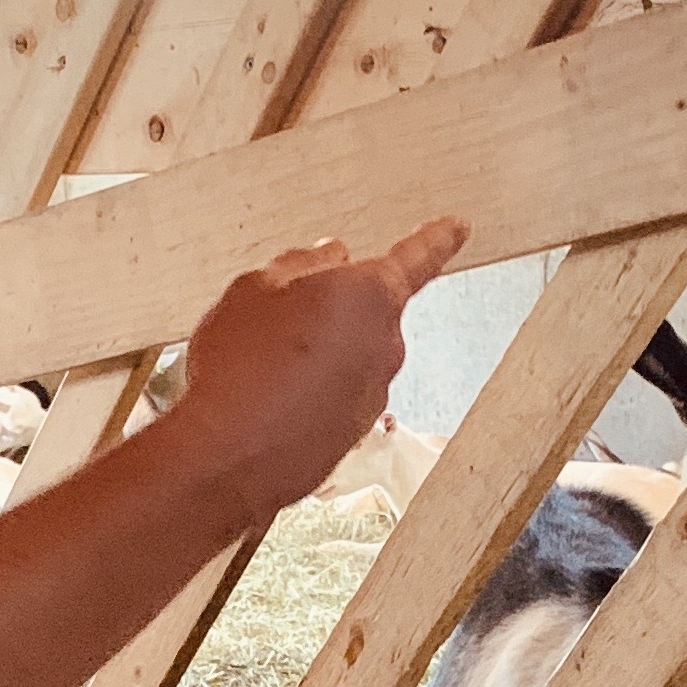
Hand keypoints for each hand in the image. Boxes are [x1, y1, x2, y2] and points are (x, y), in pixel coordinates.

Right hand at [176, 217, 468, 517]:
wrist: (228, 458)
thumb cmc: (241, 368)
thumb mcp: (255, 287)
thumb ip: (301, 264)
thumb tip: (327, 258)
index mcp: (371, 295)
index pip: (417, 257)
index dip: (437, 239)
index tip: (457, 228)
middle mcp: (385, 345)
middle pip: (365, 310)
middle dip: (329, 307)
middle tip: (275, 318)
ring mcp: (374, 393)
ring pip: (347, 354)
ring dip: (314, 354)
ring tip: (259, 367)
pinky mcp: (354, 432)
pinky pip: (334, 396)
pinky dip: (306, 394)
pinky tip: (266, 400)